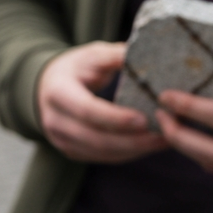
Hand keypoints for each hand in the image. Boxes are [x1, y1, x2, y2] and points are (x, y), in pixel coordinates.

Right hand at [38, 41, 167, 162]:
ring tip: (164, 140)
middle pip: (95, 138)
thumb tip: (150, 58)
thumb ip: (117, 56)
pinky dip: (128, 153)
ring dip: (135, 150)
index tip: (144, 119)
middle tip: (164, 134)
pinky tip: (149, 144)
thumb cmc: (76, 68)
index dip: (115, 118)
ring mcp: (61, 139)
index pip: (86, 110)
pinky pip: (103, 157)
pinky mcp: (71, 151)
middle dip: (132, 140)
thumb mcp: (93, 55)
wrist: (47, 86)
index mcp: (58, 92)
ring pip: (101, 152)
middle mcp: (54, 120)